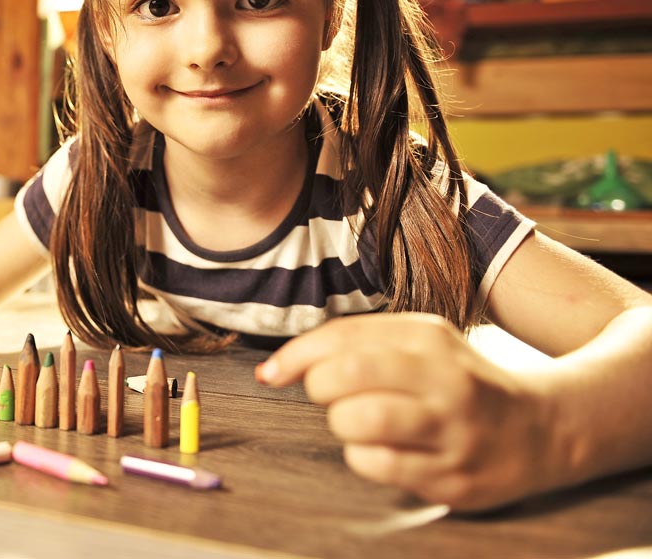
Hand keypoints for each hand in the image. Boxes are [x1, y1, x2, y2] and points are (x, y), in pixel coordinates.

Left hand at [257, 313, 553, 510]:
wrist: (541, 429)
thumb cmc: (459, 382)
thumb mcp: (419, 344)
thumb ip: (355, 344)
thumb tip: (276, 367)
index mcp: (428, 337)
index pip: (341, 336)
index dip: (295, 356)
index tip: (273, 373)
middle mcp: (444, 379)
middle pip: (346, 375)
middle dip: (319, 388)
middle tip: (329, 397)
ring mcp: (452, 430)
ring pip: (358, 421)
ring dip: (341, 424)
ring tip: (357, 423)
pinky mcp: (454, 477)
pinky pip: (377, 465)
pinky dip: (362, 458)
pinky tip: (380, 450)